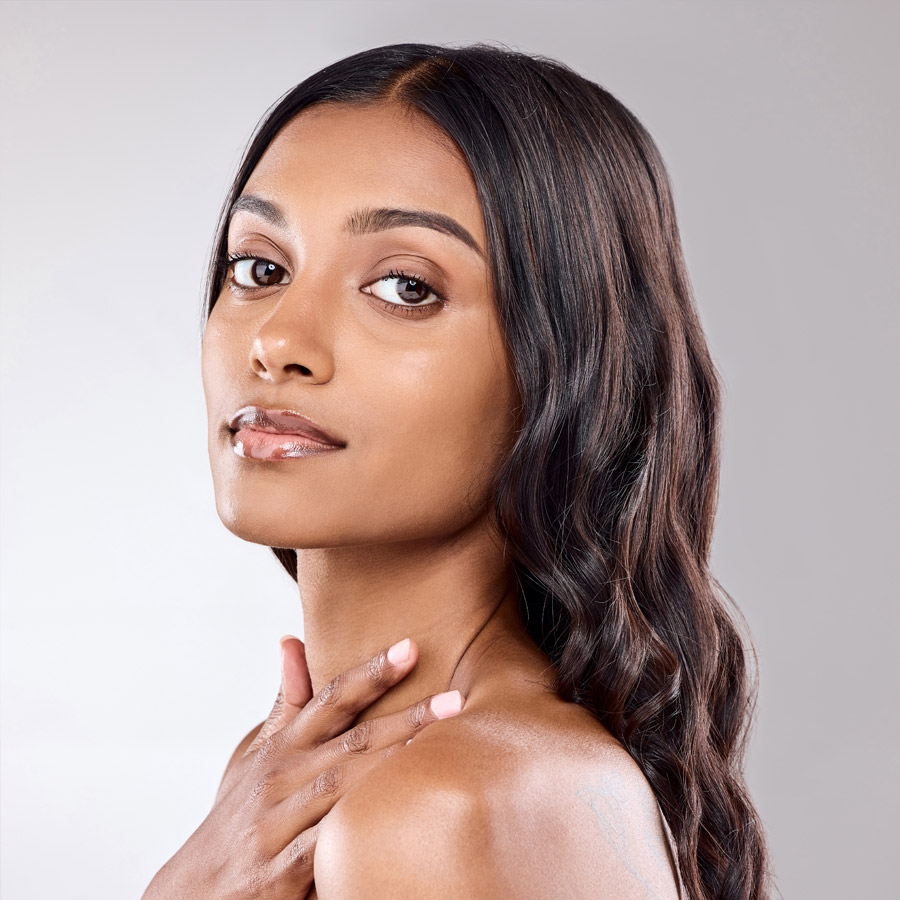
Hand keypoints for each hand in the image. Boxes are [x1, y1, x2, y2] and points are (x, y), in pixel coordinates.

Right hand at [141, 636, 464, 899]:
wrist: (191, 892)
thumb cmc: (237, 815)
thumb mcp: (253, 754)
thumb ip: (285, 704)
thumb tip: (292, 641)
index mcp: (281, 747)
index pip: (331, 699)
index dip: (371, 672)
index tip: (411, 646)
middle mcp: (280, 778)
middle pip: (351, 741)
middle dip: (406, 718)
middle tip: (456, 699)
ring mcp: (278, 825)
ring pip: (342, 788)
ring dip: (392, 765)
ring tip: (439, 746)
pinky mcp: (279, 873)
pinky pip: (326, 847)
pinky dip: (356, 830)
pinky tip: (395, 815)